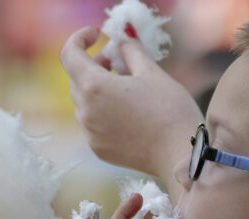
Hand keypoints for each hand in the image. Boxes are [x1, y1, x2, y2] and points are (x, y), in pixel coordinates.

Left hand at [60, 27, 202, 179]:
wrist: (179, 154)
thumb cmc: (169, 109)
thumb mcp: (151, 72)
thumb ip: (130, 51)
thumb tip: (121, 40)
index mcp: (94, 86)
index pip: (70, 54)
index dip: (80, 39)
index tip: (96, 34)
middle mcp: (85, 110)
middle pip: (76, 78)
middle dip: (93, 64)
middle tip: (116, 60)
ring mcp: (89, 132)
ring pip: (83, 102)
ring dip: (96, 89)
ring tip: (124, 87)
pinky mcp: (98, 148)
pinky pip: (92, 122)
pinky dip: (101, 110)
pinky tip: (126, 111)